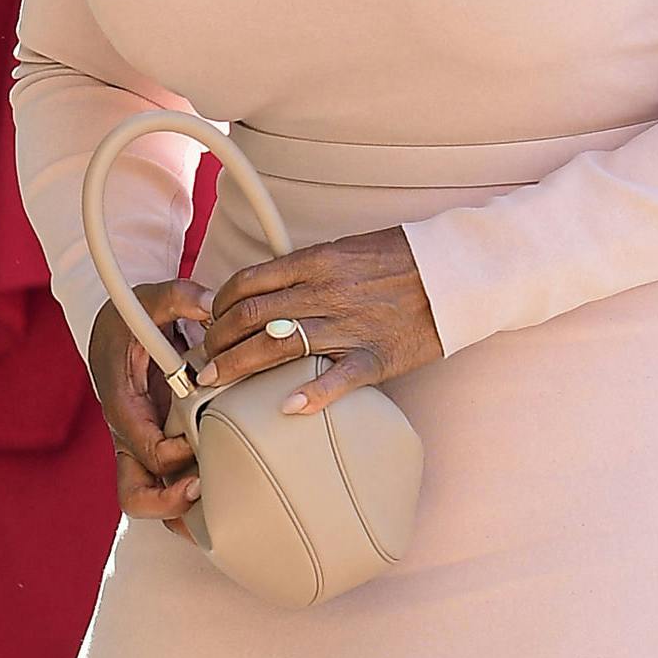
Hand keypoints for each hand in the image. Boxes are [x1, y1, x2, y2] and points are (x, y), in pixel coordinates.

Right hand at [87, 282, 209, 533]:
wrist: (118, 326)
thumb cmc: (131, 316)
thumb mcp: (150, 297)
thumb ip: (179, 298)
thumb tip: (212, 307)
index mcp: (122, 403)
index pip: (143, 447)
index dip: (172, 453)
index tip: (198, 439)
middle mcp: (131, 433)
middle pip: (135, 494)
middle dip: (169, 502)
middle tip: (204, 486)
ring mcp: (144, 445)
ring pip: (152, 499)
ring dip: (182, 509)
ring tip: (223, 505)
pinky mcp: (160, 444)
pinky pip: (169, 484)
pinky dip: (189, 496)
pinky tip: (227, 494)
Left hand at [200, 228, 442, 416]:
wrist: (455, 272)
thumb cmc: (401, 259)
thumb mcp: (348, 249)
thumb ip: (308, 268)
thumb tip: (268, 286)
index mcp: (317, 262)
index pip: (248, 282)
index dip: (218, 305)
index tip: (209, 322)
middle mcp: (325, 292)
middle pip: (250, 317)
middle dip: (217, 341)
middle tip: (202, 359)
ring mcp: (349, 326)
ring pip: (277, 346)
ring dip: (238, 366)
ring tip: (215, 382)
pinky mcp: (375, 357)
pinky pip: (337, 379)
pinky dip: (310, 394)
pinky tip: (286, 408)